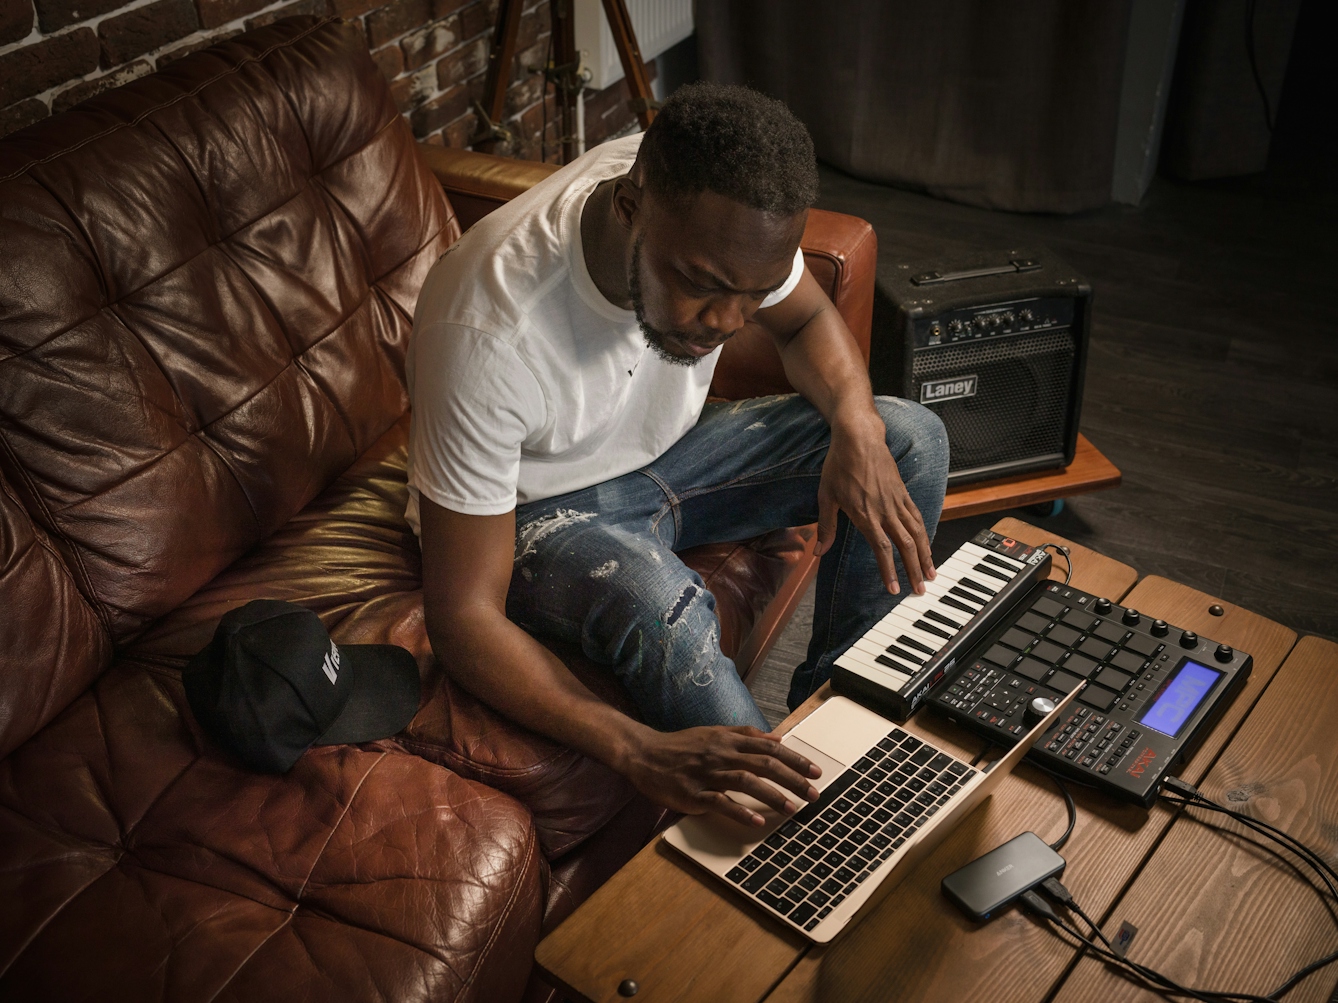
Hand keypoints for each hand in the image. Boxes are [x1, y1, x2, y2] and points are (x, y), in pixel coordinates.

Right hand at [619, 725, 821, 826]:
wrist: (645, 754)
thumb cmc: (682, 746)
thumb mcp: (715, 733)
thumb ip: (745, 735)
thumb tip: (777, 738)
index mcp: (728, 739)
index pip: (770, 748)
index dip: (795, 759)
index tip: (815, 772)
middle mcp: (721, 753)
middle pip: (764, 764)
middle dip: (792, 779)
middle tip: (813, 794)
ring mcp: (707, 773)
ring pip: (746, 782)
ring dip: (772, 795)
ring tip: (792, 809)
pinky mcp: (693, 793)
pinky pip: (720, 803)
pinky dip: (740, 812)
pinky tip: (756, 821)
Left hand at [816, 405, 935, 593]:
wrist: (859, 436)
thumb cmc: (839, 465)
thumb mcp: (826, 496)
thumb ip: (825, 527)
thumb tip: (817, 552)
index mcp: (865, 514)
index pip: (881, 549)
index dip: (889, 571)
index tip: (895, 589)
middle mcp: (885, 510)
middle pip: (905, 545)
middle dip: (914, 570)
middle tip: (920, 590)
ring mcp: (897, 501)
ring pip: (917, 533)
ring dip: (925, 555)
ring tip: (931, 574)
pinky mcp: (903, 492)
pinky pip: (918, 517)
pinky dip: (925, 534)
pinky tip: (927, 545)